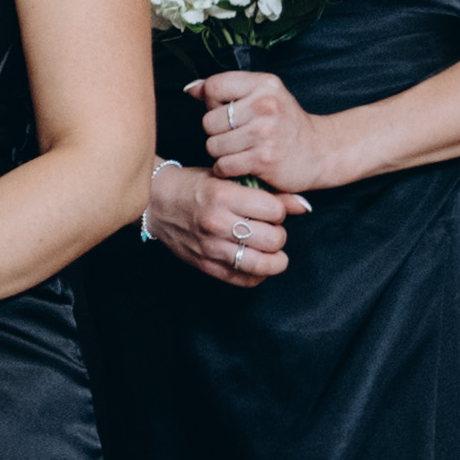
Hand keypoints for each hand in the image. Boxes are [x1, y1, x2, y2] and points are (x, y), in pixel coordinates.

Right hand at [145, 155, 287, 285]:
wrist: (156, 201)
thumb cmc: (194, 186)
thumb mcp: (228, 180)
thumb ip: (267, 193)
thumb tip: (304, 205)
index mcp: (223, 196)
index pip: (274, 211)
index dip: (280, 211)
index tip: (272, 211)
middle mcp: (217, 223)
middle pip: (272, 239)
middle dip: (279, 235)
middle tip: (271, 230)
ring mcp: (210, 247)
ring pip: (261, 264)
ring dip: (274, 259)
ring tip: (272, 251)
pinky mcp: (205, 265)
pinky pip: (243, 280)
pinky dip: (258, 275)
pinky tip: (257, 264)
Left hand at [188, 68, 357, 203]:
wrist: (321, 152)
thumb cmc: (286, 123)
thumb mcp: (263, 95)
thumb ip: (227, 89)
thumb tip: (190, 89)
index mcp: (264, 83)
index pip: (213, 87)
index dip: (213, 103)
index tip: (228, 112)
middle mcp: (265, 105)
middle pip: (208, 120)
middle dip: (217, 132)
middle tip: (237, 135)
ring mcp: (265, 132)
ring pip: (213, 145)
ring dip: (221, 153)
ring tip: (241, 150)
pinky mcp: (263, 159)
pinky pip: (223, 165)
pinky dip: (227, 169)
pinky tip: (243, 164)